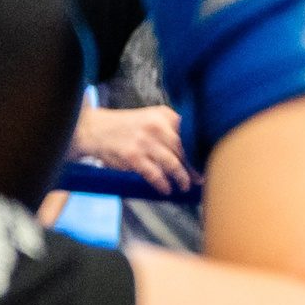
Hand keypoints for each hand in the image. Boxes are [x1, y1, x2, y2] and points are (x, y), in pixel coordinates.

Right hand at [73, 106, 191, 194]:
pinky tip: (166, 189)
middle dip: (195, 167)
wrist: (95, 129)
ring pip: (173, 164)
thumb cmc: (127, 127)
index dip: (202, 150)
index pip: (191, 134)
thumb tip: (196, 149)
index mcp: (164, 115)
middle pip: (185, 150)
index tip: (209, 161)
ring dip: (182, 178)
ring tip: (185, 186)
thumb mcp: (151, 118)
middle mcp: (157, 127)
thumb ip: (171, 129)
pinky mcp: (134, 157)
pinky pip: (155, 175)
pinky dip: (163, 184)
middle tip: (201, 178)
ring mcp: (145, 142)